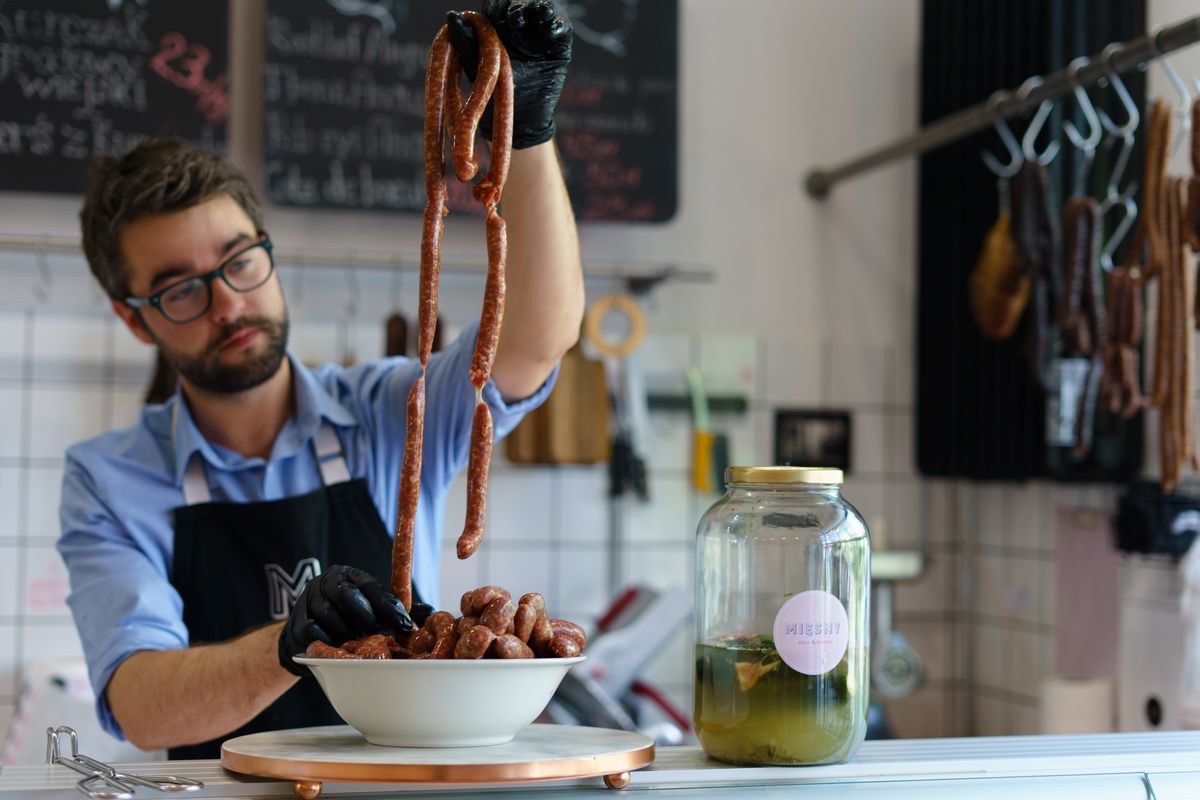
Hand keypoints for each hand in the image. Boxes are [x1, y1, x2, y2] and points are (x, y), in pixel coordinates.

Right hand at [277, 565, 413, 675]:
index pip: (371, 586)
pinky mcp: (294, 623)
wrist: (308, 636)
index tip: (406, 624)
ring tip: (358, 644)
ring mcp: (307, 601)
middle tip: (379, 635)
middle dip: (366, 618)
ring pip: (330, 616)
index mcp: (349, 575)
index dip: (390, 606)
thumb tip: (430, 614)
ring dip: (348, 633)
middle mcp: (326, 582)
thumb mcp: (372, 609)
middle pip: (347, 596)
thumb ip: (397, 610)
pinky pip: (313, 633)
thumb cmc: (348, 620)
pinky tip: (337, 648)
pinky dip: (328, 642)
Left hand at [446, 0, 572, 148]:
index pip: (498, 6)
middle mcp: (520, 27)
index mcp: (497, 27)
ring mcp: (540, 35)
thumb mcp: (478, 68)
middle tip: (515, 18)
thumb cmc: (493, 96)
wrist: (519, 121)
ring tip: (540, 14)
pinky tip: (550, 30)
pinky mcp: (558, 46)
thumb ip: (467, 42)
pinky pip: (561, 28)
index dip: (498, 5)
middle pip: (521, 5)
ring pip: (542, 10)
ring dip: (541, 9)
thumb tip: (452, 16)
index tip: (496, 11)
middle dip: (519, 7)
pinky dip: (557, 25)